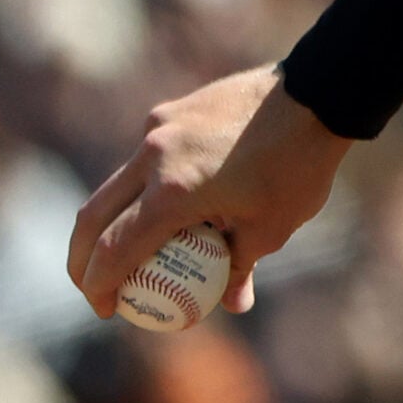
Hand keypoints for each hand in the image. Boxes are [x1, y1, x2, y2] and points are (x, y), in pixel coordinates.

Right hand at [66, 63, 354, 318]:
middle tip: (96, 286)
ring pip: (118, 181)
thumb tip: (232, 304)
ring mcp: (160, 125)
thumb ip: (240, 268)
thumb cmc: (299, 166)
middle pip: (94, 214)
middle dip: (83, 257)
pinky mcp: (174, 108)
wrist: (320, 92)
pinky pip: (147, 155)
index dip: (99, 286)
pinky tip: (174, 200)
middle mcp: (153, 155)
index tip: (107, 310)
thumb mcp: (272, 228)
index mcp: (172, 192)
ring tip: (131, 248)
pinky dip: (146, 184)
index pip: (113, 249)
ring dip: (114, 218)